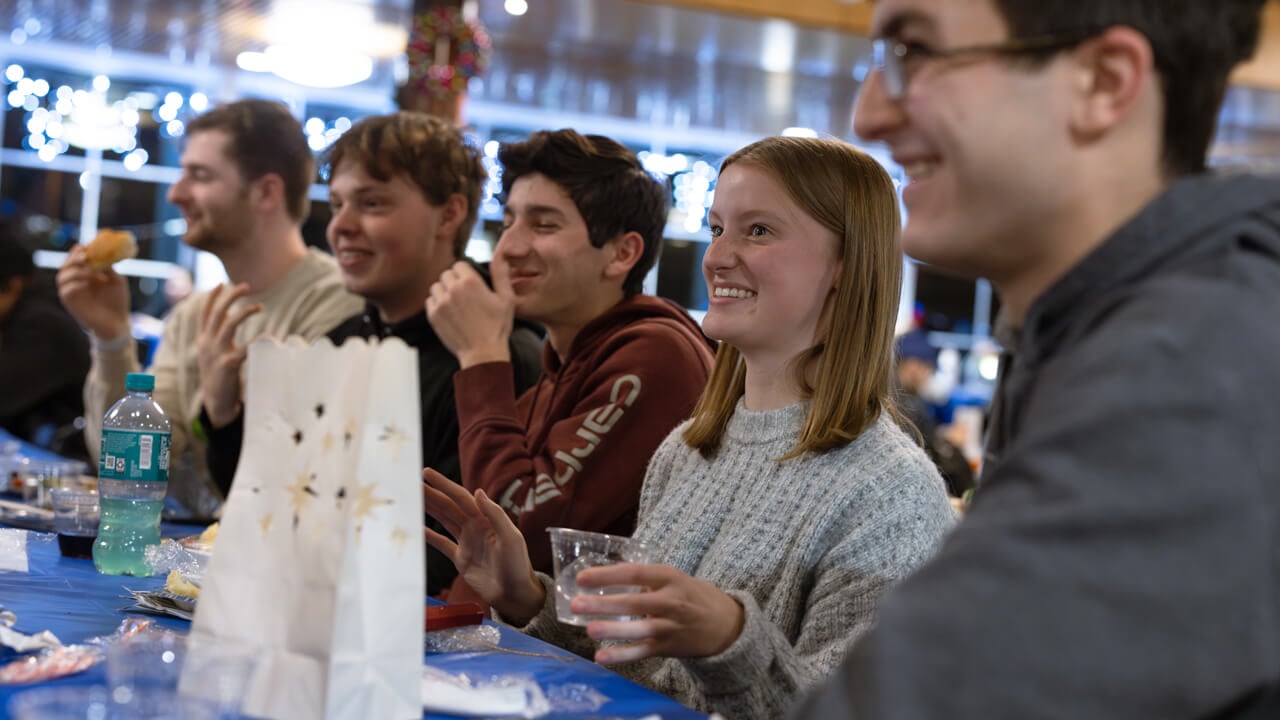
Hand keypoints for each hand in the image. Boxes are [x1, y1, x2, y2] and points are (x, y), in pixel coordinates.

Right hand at [55, 245, 130, 340]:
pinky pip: (65, 291)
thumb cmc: (117, 301)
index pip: (74, 259)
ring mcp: (72, 293)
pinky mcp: (71, 304)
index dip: (76, 252)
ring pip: (61, 277)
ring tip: (90, 271)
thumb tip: (103, 255)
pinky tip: (86, 284)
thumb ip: (109, 268)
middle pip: (64, 266)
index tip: (84, 246)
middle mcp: (75, 282)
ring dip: (74, 271)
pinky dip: (74, 285)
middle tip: (85, 256)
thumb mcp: (116, 281)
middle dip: (72, 258)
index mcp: (85, 274)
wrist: (118, 323)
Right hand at [196, 284, 261, 427]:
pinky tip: (269, 336)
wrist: (216, 403)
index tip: (221, 284)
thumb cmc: (219, 376)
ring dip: (243, 313)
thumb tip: (232, 316)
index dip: (211, 298)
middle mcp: (207, 344)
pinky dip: (257, 340)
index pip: (204, 314)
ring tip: (258, 306)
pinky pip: (244, 349)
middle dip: (230, 297)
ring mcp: (216, 354)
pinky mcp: (227, 365)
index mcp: (203, 340)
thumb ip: (220, 335)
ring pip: (228, 325)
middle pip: (217, 314)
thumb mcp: (214, 352)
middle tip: (246, 286)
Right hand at [422, 468, 543, 623]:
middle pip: (449, 506)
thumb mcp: (511, 537)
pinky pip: (442, 544)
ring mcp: (467, 542)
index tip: (427, 474)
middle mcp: (475, 527)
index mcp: (486, 519)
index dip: (444, 485)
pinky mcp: (461, 559)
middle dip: (432, 494)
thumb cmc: (518, 565)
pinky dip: (430, 536)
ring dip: (429, 509)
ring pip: (444, 521)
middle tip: (413, 484)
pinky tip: (417, 528)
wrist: (515, 594)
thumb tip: (477, 492)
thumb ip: (495, 514)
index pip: (461, 497)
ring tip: (412, 499)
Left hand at [425, 261, 513, 368]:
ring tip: (456, 304)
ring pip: (436, 287)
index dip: (465, 273)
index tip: (471, 283)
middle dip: (454, 281)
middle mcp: (453, 289)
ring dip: (444, 292)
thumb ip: (501, 275)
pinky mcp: (433, 315)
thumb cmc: (497, 327)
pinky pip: (430, 301)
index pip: (459, 265)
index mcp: (470, 282)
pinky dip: (437, 304)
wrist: (483, 353)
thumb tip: (500, 257)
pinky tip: (450, 313)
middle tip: (465, 296)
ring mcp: (441, 303)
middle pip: (446, 274)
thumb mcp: (507, 299)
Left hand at [572, 564, 745, 664]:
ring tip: (589, 629)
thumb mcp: (674, 579)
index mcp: (670, 578)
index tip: (582, 578)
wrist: (727, 624)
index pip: (636, 573)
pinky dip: (622, 656)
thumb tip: (604, 576)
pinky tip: (601, 657)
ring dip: (613, 630)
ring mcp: (671, 626)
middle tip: (576, 603)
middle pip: (635, 603)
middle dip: (604, 604)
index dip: (608, 575)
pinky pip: (643, 652)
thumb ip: (645, 579)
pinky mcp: (669, 647)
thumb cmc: (692, 596)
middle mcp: (672, 601)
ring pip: (640, 629)